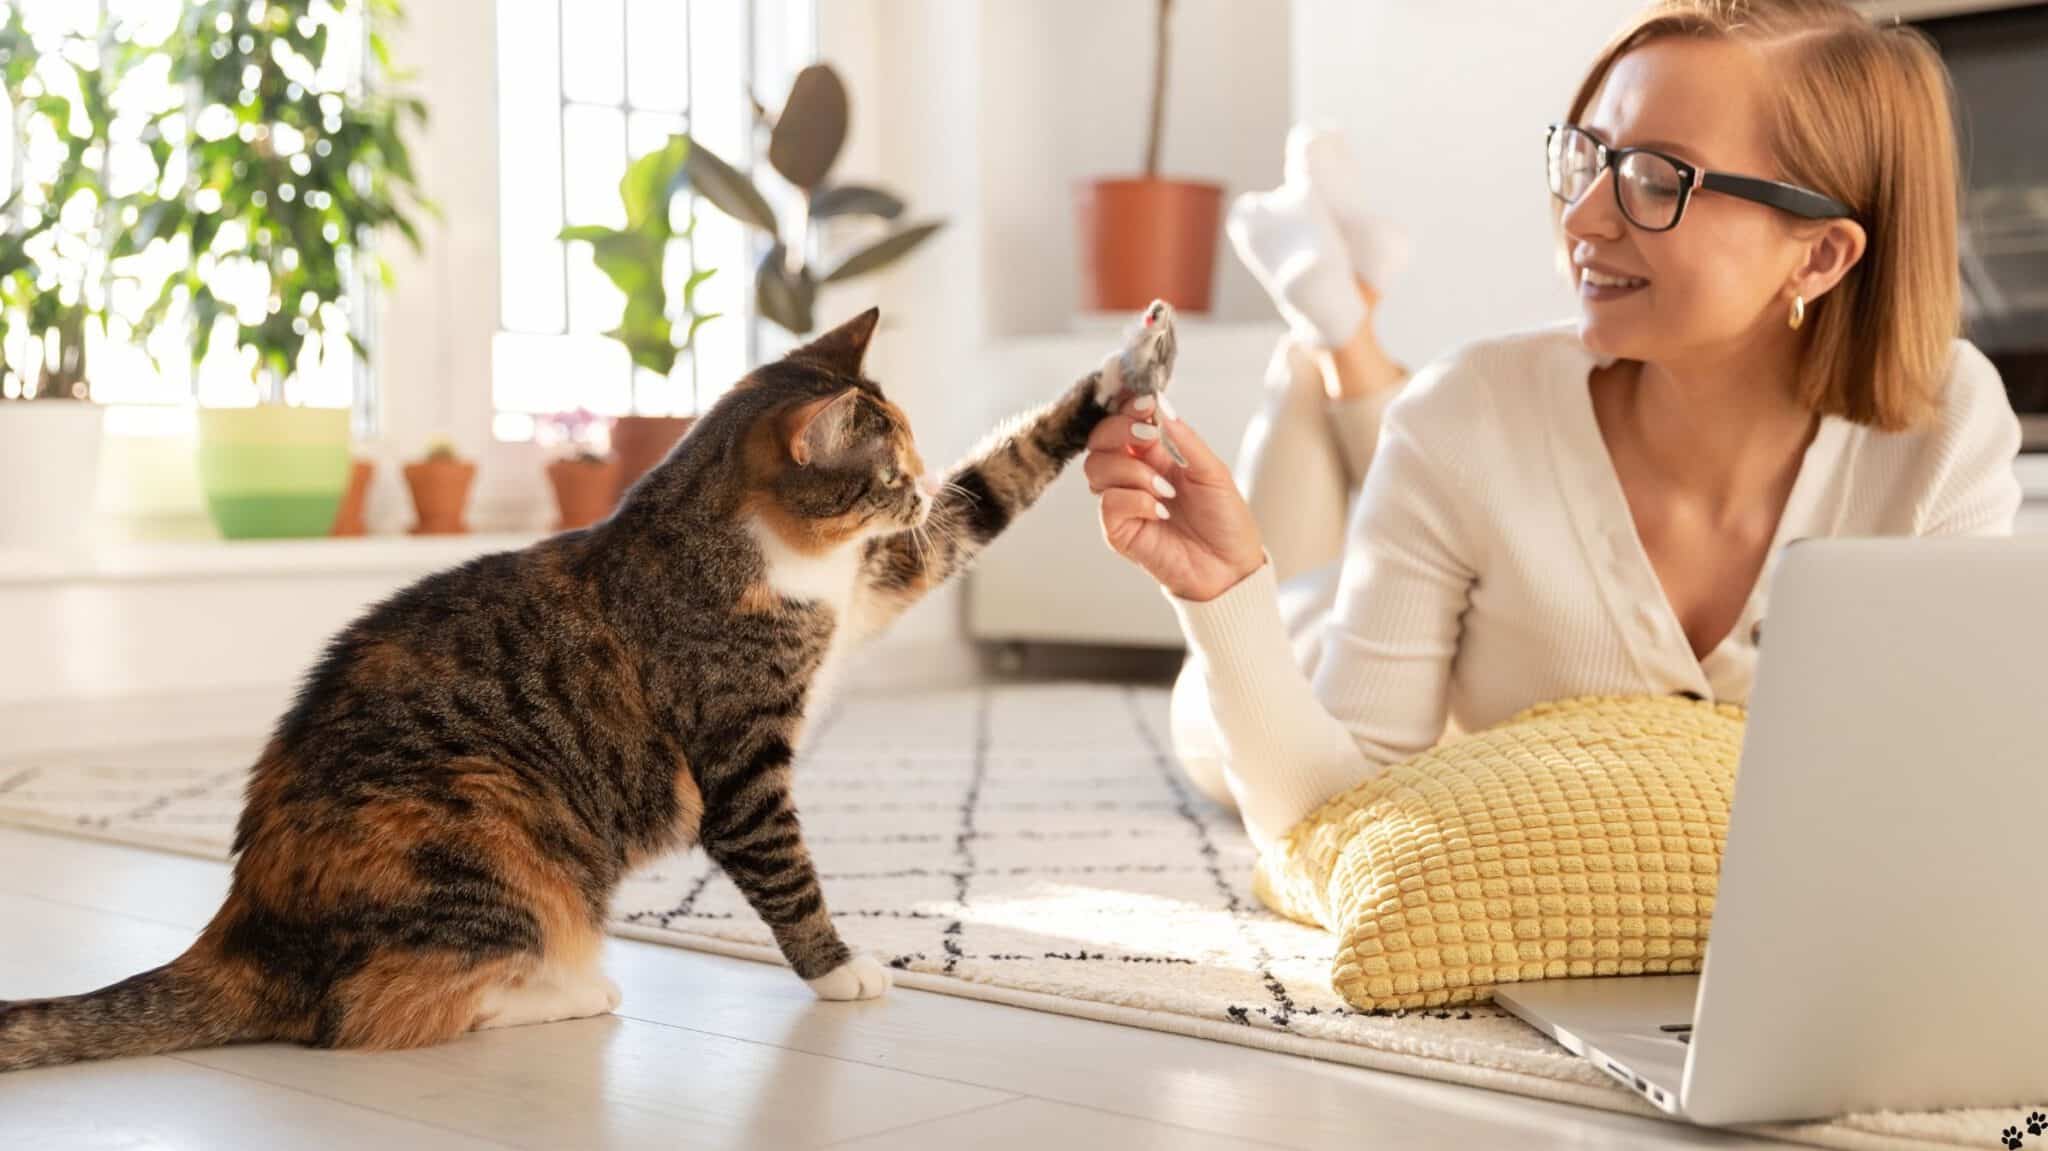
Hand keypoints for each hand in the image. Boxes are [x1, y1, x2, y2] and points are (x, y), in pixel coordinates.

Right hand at [1084, 396, 1266, 602]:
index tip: (1145, 403)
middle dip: (1119, 430)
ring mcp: (1123, 501)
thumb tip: (1160, 404)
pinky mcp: (1118, 530)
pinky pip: (1108, 502)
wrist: (1230, 567)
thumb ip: (1184, 439)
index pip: (1124, 420)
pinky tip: (1160, 511)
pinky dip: (1135, 499)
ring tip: (1165, 489)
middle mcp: (1133, 474)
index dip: (1127, 407)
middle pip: (1099, 439)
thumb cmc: (1224, 520)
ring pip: (1096, 467)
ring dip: (1131, 470)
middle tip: (1147, 436)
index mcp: (1155, 454)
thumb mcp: (1213, 471)